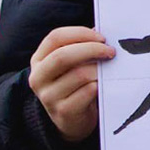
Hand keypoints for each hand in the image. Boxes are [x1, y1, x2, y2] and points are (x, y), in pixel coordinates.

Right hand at [28, 26, 115, 142]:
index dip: (80, 33)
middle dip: (91, 49)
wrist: (70, 120)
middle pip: (63, 56)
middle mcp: (38, 77)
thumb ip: (81, 46)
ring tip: (110, 69)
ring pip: (79, 74)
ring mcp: (48, 96)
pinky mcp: (63, 111)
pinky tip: (104, 84)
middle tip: (110, 51)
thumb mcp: (71, 65)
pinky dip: (99, 85)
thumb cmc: (75, 85)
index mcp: (39, 60)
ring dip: (99, 69)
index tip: (102, 37)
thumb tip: (100, 29)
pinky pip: (87, 91)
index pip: (55, 37)